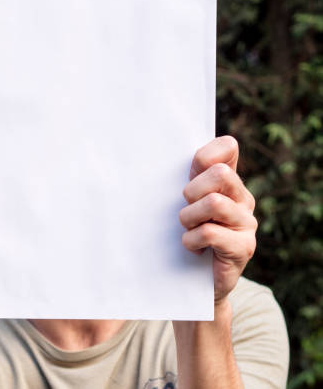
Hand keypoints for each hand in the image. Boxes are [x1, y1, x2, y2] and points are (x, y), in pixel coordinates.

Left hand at [179, 136, 256, 304]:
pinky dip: (192, 240)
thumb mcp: (187, 200)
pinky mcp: (244, 248)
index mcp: (229, 181)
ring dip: (189, 217)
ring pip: (213, 203)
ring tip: (188, 229)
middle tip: (186, 208)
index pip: (228, 147)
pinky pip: (211, 232)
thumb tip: (182, 151)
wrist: (197, 280)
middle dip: (193, 190)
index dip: (206, 154)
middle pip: (220, 173)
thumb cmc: (187, 232)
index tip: (192, 170)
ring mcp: (247, 223)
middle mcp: (243, 198)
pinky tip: (192, 247)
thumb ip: (191, 176)